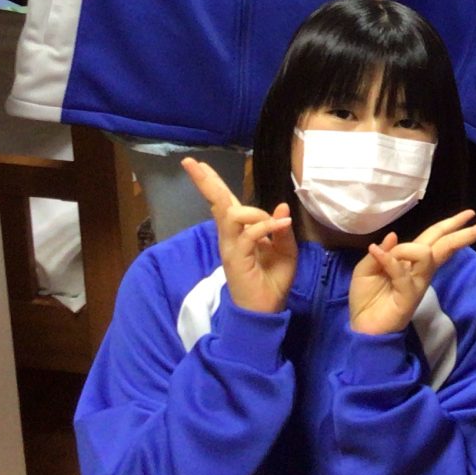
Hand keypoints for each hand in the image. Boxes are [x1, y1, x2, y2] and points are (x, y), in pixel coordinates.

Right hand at [182, 156, 296, 313]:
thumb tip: (281, 208)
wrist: (265, 312)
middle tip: (190, 162)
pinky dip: (265, 227)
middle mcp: (230, 237)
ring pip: (232, 214)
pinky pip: (248, 234)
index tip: (199, 163)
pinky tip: (280, 228)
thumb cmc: (272, 281)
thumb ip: (282, 230)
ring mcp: (230, 247)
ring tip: (274, 223)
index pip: (225, 202)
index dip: (212, 183)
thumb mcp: (286, 252)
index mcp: (240, 232)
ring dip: (254, 212)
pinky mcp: (236, 259)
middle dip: (206, 181)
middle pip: (217, 202)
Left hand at [348, 209, 475, 335]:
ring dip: (406, 248)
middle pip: (447, 245)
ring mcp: (418, 283)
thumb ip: (382, 251)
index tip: (471, 213)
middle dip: (468, 233)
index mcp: (412, 260)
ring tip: (382, 257)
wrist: (362, 328)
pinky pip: (402, 272)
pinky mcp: (409, 296)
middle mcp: (421, 270)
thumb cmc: (366, 298)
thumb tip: (395, 235)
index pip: (437, 237)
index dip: (452, 224)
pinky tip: (375, 253)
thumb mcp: (367, 268)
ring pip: (426, 254)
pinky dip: (388, 260)